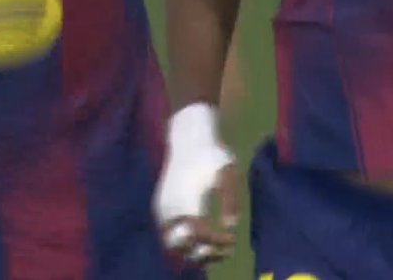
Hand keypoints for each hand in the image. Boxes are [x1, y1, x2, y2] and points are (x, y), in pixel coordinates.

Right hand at [154, 105, 239, 265]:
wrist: (188, 139)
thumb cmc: (212, 154)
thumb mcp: (227, 172)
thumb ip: (230, 199)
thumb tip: (231, 227)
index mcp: (187, 200)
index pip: (200, 235)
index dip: (217, 242)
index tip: (231, 239)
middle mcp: (171, 208)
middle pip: (181, 247)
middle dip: (203, 253)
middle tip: (225, 249)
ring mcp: (163, 209)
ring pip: (173, 244)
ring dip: (193, 250)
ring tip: (215, 248)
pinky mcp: (161, 208)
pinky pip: (169, 233)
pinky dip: (184, 241)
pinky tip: (204, 236)